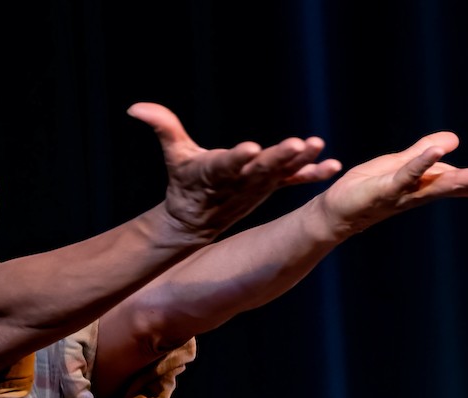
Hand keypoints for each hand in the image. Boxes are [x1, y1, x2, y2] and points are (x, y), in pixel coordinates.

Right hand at [127, 102, 341, 238]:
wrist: (196, 221)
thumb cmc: (184, 182)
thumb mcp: (174, 154)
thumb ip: (162, 127)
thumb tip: (135, 107)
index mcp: (214, 172)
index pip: (226, 163)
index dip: (238, 157)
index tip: (250, 149)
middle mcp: (240, 180)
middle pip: (261, 168)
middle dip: (280, 157)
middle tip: (298, 144)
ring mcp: (258, 186)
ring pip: (282, 173)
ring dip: (302, 162)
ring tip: (316, 146)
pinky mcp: (270, 187)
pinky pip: (295, 180)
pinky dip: (313, 174)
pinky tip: (333, 166)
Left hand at [317, 131, 467, 238]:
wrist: (333, 211)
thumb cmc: (365, 189)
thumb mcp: (400, 164)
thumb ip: (424, 152)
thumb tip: (454, 139)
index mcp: (433, 185)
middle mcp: (425, 192)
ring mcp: (407, 192)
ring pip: (447, 184)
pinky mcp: (385, 189)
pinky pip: (407, 175)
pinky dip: (422, 163)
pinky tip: (438, 151)